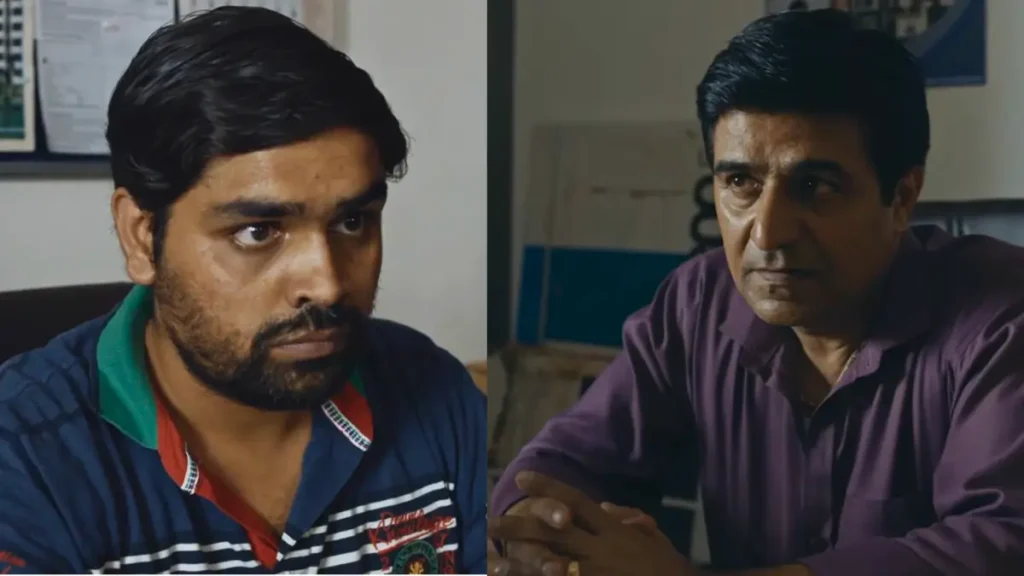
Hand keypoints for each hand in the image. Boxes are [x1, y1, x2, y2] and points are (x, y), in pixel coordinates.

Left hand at [489, 471, 696, 575]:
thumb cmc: (670, 568)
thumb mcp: (652, 537)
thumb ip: (626, 519)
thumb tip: (603, 506)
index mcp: (612, 531)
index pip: (575, 501)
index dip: (548, 487)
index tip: (521, 476)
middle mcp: (600, 550)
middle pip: (552, 533)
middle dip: (519, 527)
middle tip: (489, 521)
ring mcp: (596, 575)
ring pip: (550, 567)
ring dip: (521, 565)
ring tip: (493, 564)